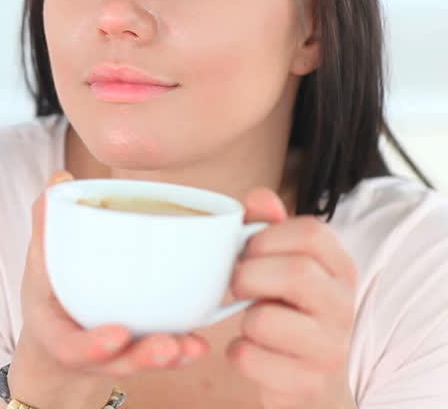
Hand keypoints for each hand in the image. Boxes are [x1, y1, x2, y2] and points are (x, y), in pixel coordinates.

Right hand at [7, 171, 210, 408]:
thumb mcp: (39, 261)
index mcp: (57, 334)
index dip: (94, 345)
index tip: (117, 335)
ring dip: (168, 356)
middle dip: (143, 356)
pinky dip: (181, 353)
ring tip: (187, 345)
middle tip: (167, 345)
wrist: (58, 337)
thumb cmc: (51, 294)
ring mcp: (116, 357)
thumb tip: (59, 179)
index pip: (72, 347)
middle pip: (117, 362)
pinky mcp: (138, 354)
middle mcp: (89, 353)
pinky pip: (161, 358)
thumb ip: (46, 223)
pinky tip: (199, 343)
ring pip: (142, 362)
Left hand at [228, 187, 358, 408]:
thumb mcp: (283, 265)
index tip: (249, 251)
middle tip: (238, 286)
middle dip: (248, 276)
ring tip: (252, 320)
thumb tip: (259, 197)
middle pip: (294, 272)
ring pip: (265, 320)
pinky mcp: (307, 383)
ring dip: (244, 318)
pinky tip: (252, 351)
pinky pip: (249, 357)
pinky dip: (238, 353)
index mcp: (339, 269)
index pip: (311, 232)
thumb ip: (269, 228)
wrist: (310, 378)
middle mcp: (343, 307)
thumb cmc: (289, 311)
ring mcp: (330, 348)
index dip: (266, 237)